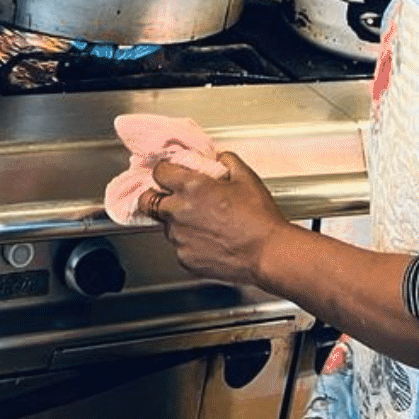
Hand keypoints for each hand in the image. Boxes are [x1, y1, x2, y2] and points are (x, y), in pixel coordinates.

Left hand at [147, 151, 290, 287]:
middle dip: (157, 197)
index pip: (158, 172)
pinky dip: (189, 243)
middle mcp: (179, 212)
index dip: (165, 172)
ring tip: (204, 224)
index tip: (171, 175)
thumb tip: (218, 158)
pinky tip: (210, 241)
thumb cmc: (259, 219)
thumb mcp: (246, 178)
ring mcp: (179, 238)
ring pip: (166, 226)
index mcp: (191, 187)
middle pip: (149, 201)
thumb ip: (226, 161)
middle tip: (172, 199)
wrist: (269, 254)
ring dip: (178, 222)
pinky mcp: (185, 259)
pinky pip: (179, 247)